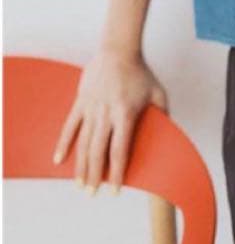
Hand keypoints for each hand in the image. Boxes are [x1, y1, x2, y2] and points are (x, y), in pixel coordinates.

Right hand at [52, 48, 168, 194]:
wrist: (118, 50)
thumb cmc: (141, 72)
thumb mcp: (158, 93)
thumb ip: (163, 115)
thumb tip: (167, 135)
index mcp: (126, 114)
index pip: (120, 150)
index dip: (118, 172)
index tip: (116, 189)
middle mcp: (106, 114)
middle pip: (98, 151)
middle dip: (95, 175)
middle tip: (93, 193)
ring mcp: (91, 108)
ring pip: (83, 143)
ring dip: (80, 165)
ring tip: (79, 184)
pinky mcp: (80, 102)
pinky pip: (69, 126)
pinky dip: (63, 144)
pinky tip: (58, 160)